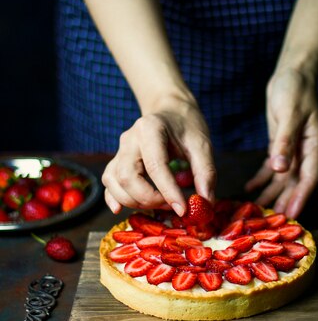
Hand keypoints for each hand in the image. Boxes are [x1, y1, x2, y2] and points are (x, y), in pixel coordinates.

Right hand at [101, 97, 216, 215]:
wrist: (170, 110)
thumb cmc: (186, 126)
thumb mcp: (202, 145)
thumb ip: (205, 173)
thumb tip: (206, 202)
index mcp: (150, 129)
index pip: (155, 166)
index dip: (168, 192)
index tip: (183, 209)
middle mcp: (129, 139)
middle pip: (128, 177)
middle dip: (149, 198)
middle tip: (171, 204)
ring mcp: (120, 150)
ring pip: (114, 182)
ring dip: (134, 201)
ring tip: (159, 203)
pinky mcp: (117, 161)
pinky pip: (108, 182)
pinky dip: (113, 197)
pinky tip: (122, 208)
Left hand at [245, 68, 317, 218]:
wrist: (292, 75)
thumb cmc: (294, 91)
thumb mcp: (289, 115)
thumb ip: (285, 142)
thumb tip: (280, 168)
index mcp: (315, 146)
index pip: (309, 178)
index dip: (301, 197)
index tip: (292, 214)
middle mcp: (306, 152)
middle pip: (296, 182)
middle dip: (284, 201)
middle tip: (273, 221)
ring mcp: (294, 150)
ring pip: (283, 178)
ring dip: (271, 193)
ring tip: (258, 209)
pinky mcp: (282, 145)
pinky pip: (273, 167)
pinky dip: (262, 178)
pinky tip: (250, 188)